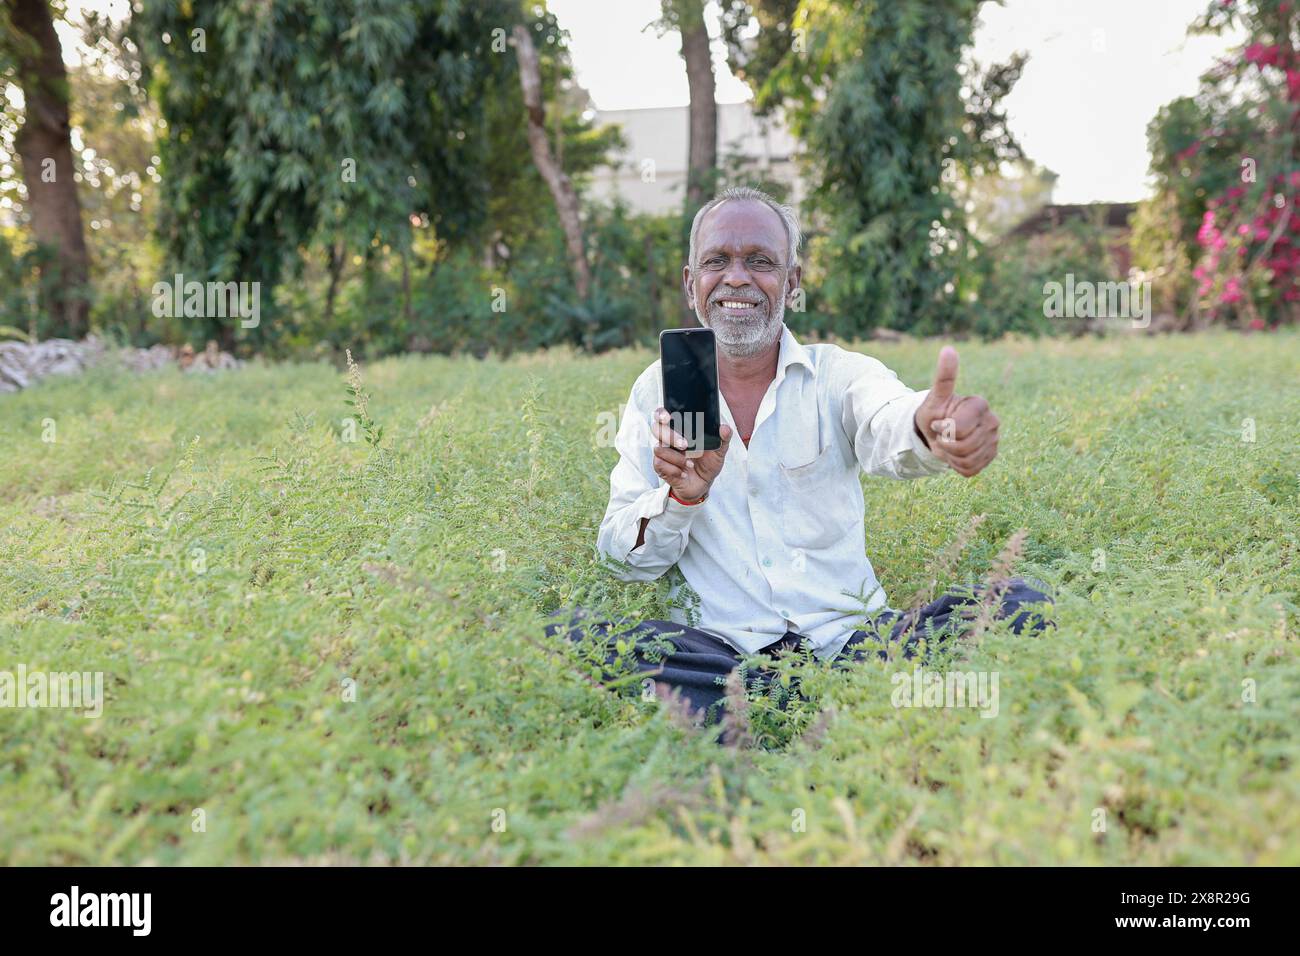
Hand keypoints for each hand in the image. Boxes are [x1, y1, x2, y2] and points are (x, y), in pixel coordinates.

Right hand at [651, 407, 731, 501]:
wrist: (702, 484)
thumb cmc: (707, 464)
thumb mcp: (719, 451)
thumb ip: (723, 438)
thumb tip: (725, 428)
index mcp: (680, 429)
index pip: (662, 415)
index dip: (661, 414)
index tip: (668, 418)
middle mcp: (668, 439)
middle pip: (657, 429)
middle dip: (671, 436)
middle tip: (685, 445)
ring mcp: (663, 453)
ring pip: (659, 448)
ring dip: (676, 458)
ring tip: (689, 464)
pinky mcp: (660, 467)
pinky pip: (660, 464)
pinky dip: (674, 470)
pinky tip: (683, 473)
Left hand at [913, 346, 999, 477]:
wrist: (936, 433)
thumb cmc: (934, 413)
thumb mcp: (934, 397)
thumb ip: (944, 377)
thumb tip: (948, 349)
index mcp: (980, 404)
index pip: (958, 429)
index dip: (942, 429)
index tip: (939, 422)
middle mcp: (992, 421)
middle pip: (964, 446)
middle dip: (946, 444)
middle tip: (942, 435)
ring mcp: (994, 440)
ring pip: (968, 460)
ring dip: (950, 456)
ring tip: (948, 444)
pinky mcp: (991, 455)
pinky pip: (971, 470)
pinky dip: (957, 465)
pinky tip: (955, 454)